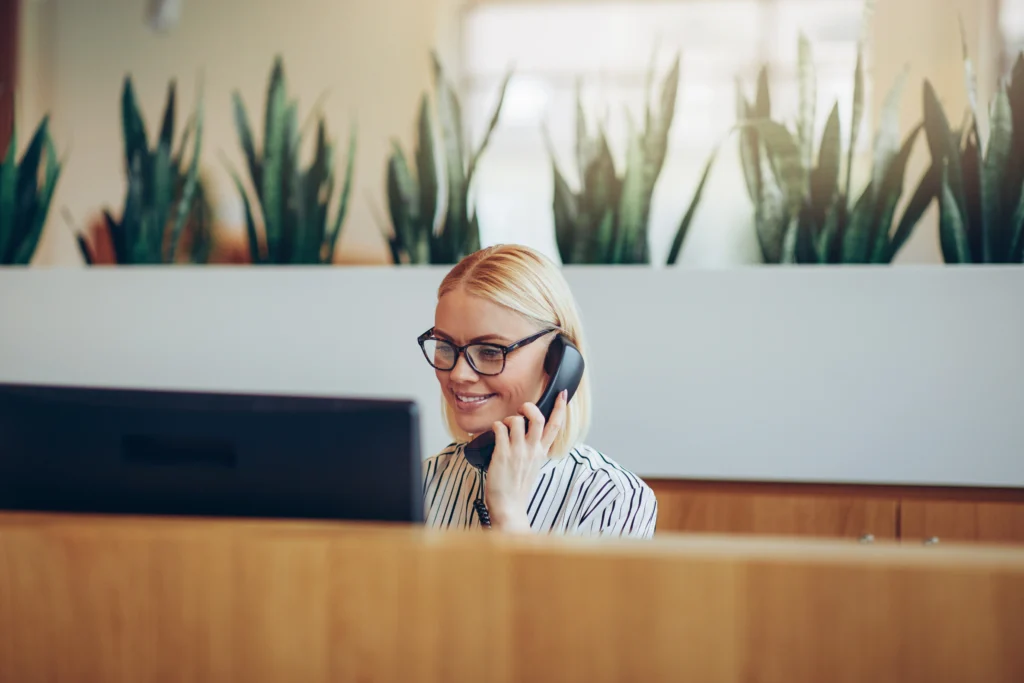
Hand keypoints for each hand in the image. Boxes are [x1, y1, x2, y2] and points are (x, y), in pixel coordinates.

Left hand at [484, 389, 568, 532]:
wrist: (509, 507)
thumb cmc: (518, 488)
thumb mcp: (533, 466)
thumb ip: (534, 450)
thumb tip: (527, 434)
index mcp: (541, 453)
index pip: (555, 426)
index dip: (560, 408)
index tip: (562, 394)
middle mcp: (532, 450)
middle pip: (538, 419)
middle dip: (530, 407)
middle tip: (522, 408)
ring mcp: (518, 452)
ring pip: (517, 421)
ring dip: (509, 419)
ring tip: (504, 427)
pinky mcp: (502, 454)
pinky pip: (500, 429)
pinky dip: (496, 426)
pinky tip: (494, 432)